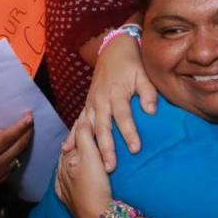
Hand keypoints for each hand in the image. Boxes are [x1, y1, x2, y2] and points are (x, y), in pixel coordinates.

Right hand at [0, 113, 33, 214]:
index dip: (18, 127)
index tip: (29, 116)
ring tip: (25, 130)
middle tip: (31, 118)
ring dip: (23, 142)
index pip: (5, 139)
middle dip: (27, 131)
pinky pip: (13, 165)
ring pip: (17, 155)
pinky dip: (16, 153)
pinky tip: (12, 148)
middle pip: (18, 146)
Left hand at [56, 112, 112, 217]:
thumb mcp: (90, 155)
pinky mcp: (68, 200)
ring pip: (65, 169)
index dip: (80, 131)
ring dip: (72, 160)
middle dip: (75, 146)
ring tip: (82, 155)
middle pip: (67, 155)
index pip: (71, 141)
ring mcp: (62, 188)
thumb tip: (82, 119)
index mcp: (64, 160)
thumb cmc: (94, 184)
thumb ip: (84, 136)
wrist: (96, 216)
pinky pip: (64, 184)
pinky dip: (67, 176)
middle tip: (88, 137)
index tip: (90, 123)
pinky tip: (70, 176)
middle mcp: (60, 173)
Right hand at [61, 33, 156, 171]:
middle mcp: (101, 100)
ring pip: (89, 128)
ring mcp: (91, 103)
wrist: (113, 50)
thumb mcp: (143, 74)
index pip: (123, 116)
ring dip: (90, 147)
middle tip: (110, 167)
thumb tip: (151, 111)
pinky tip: (66, 150)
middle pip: (103, 127)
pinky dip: (71, 136)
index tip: (135, 149)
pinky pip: (78, 122)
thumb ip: (148, 93)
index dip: (129, 133)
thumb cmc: (131, 64)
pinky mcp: (87, 104)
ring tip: (91, 165)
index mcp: (116, 93)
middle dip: (106, 148)